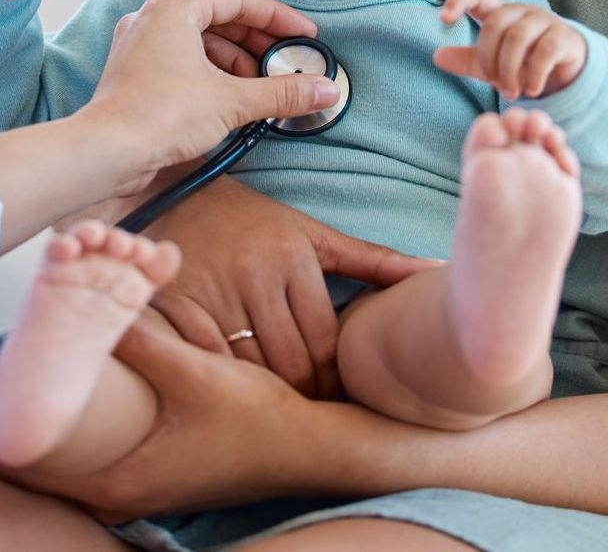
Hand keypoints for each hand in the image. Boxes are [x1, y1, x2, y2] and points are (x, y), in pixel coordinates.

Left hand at [0, 310, 316, 520]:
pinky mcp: (158, 473)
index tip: (3, 382)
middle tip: (27, 365)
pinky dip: (95, 425)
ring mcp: (140, 488)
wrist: (311, 448)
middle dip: (35, 416)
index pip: (29, 467)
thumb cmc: (255, 421)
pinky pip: (104, 452)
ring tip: (56, 370)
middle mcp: (121, 494)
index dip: (8, 425)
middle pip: (47, 463)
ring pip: (77, 458)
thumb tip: (103, 303)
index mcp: (118, 480)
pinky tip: (105, 386)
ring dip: (66, 420)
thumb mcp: (197, 374)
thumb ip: (147, 344)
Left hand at [82, 0, 340, 188]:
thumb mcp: (232, 101)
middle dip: (258, 44)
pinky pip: (184, 62)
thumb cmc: (161, 114)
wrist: (104, 153)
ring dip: (237, 62)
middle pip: (220, 20)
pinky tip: (233, 99)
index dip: (277, 18)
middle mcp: (153, 18)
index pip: (239, 1)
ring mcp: (140, 46)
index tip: (304, 36)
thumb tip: (326, 91)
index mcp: (174, 9)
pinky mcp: (135, 73)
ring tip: (262, 87)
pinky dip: (213, 75)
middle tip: (287, 64)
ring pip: (201, 43)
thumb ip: (282, 92)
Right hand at [146, 177, 440, 399]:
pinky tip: (227, 395)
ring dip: (263, 399)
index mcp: (295, 254)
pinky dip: (219, 386)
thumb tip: (435, 272)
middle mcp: (256, 271)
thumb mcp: (314, 235)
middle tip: (309, 416)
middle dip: (304, 398)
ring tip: (272, 413)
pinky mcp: (173, 304)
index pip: (325, 343)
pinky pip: (205, 365)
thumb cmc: (257, 223)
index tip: (336, 399)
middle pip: (290, 363)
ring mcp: (212, 289)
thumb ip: (373, 260)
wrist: (179, 190)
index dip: (334, 382)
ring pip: (249, 372)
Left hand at [434, 0, 586, 97]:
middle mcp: (522, 12)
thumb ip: (467, 60)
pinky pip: (545, 51)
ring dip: (510, 70)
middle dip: (490, 58)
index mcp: (501, 14)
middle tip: (495, 84)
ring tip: (511, 92)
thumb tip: (437, 56)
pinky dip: (534, 75)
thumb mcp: (492, 66)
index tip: (443, 19)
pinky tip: (531, 90)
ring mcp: (545, 21)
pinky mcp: (564, 37)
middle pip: (496, 23)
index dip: (460, 0)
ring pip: (518, 37)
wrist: (566, 74)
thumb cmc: (524, 64)